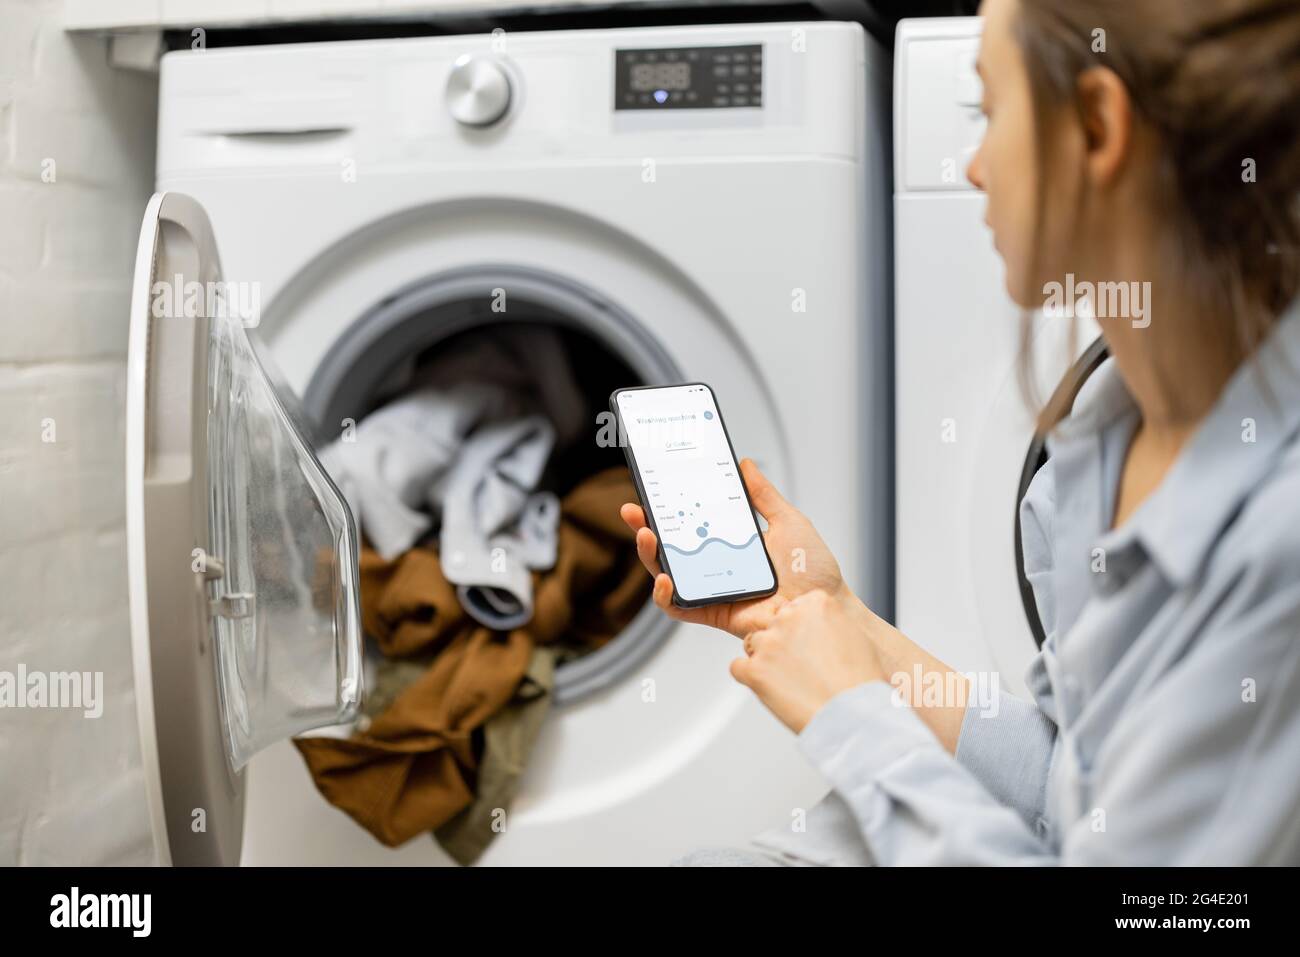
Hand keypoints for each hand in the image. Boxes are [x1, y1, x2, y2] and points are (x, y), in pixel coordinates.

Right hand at [619, 458, 845, 637]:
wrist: (823, 608)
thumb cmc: (813, 571)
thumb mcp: (788, 521)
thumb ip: (763, 495)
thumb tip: (745, 465)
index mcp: (732, 542)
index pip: (691, 522)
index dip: (669, 507)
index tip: (653, 488)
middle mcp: (717, 565)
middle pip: (671, 546)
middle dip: (646, 527)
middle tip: (634, 509)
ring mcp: (711, 589)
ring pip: (667, 573)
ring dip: (650, 555)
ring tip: (647, 535)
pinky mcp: (711, 613)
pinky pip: (677, 607)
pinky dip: (664, 594)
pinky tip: (665, 577)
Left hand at [732, 589, 885, 733]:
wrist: (854, 716)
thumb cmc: (859, 682)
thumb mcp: (854, 636)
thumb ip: (829, 624)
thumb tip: (816, 630)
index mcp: (816, 604)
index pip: (795, 606)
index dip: (801, 628)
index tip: (809, 643)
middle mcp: (789, 618)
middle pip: (773, 623)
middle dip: (782, 642)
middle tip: (800, 666)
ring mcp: (769, 643)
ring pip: (753, 643)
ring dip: (765, 660)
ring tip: (790, 681)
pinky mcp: (754, 670)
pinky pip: (739, 667)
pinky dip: (751, 678)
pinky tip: (771, 689)